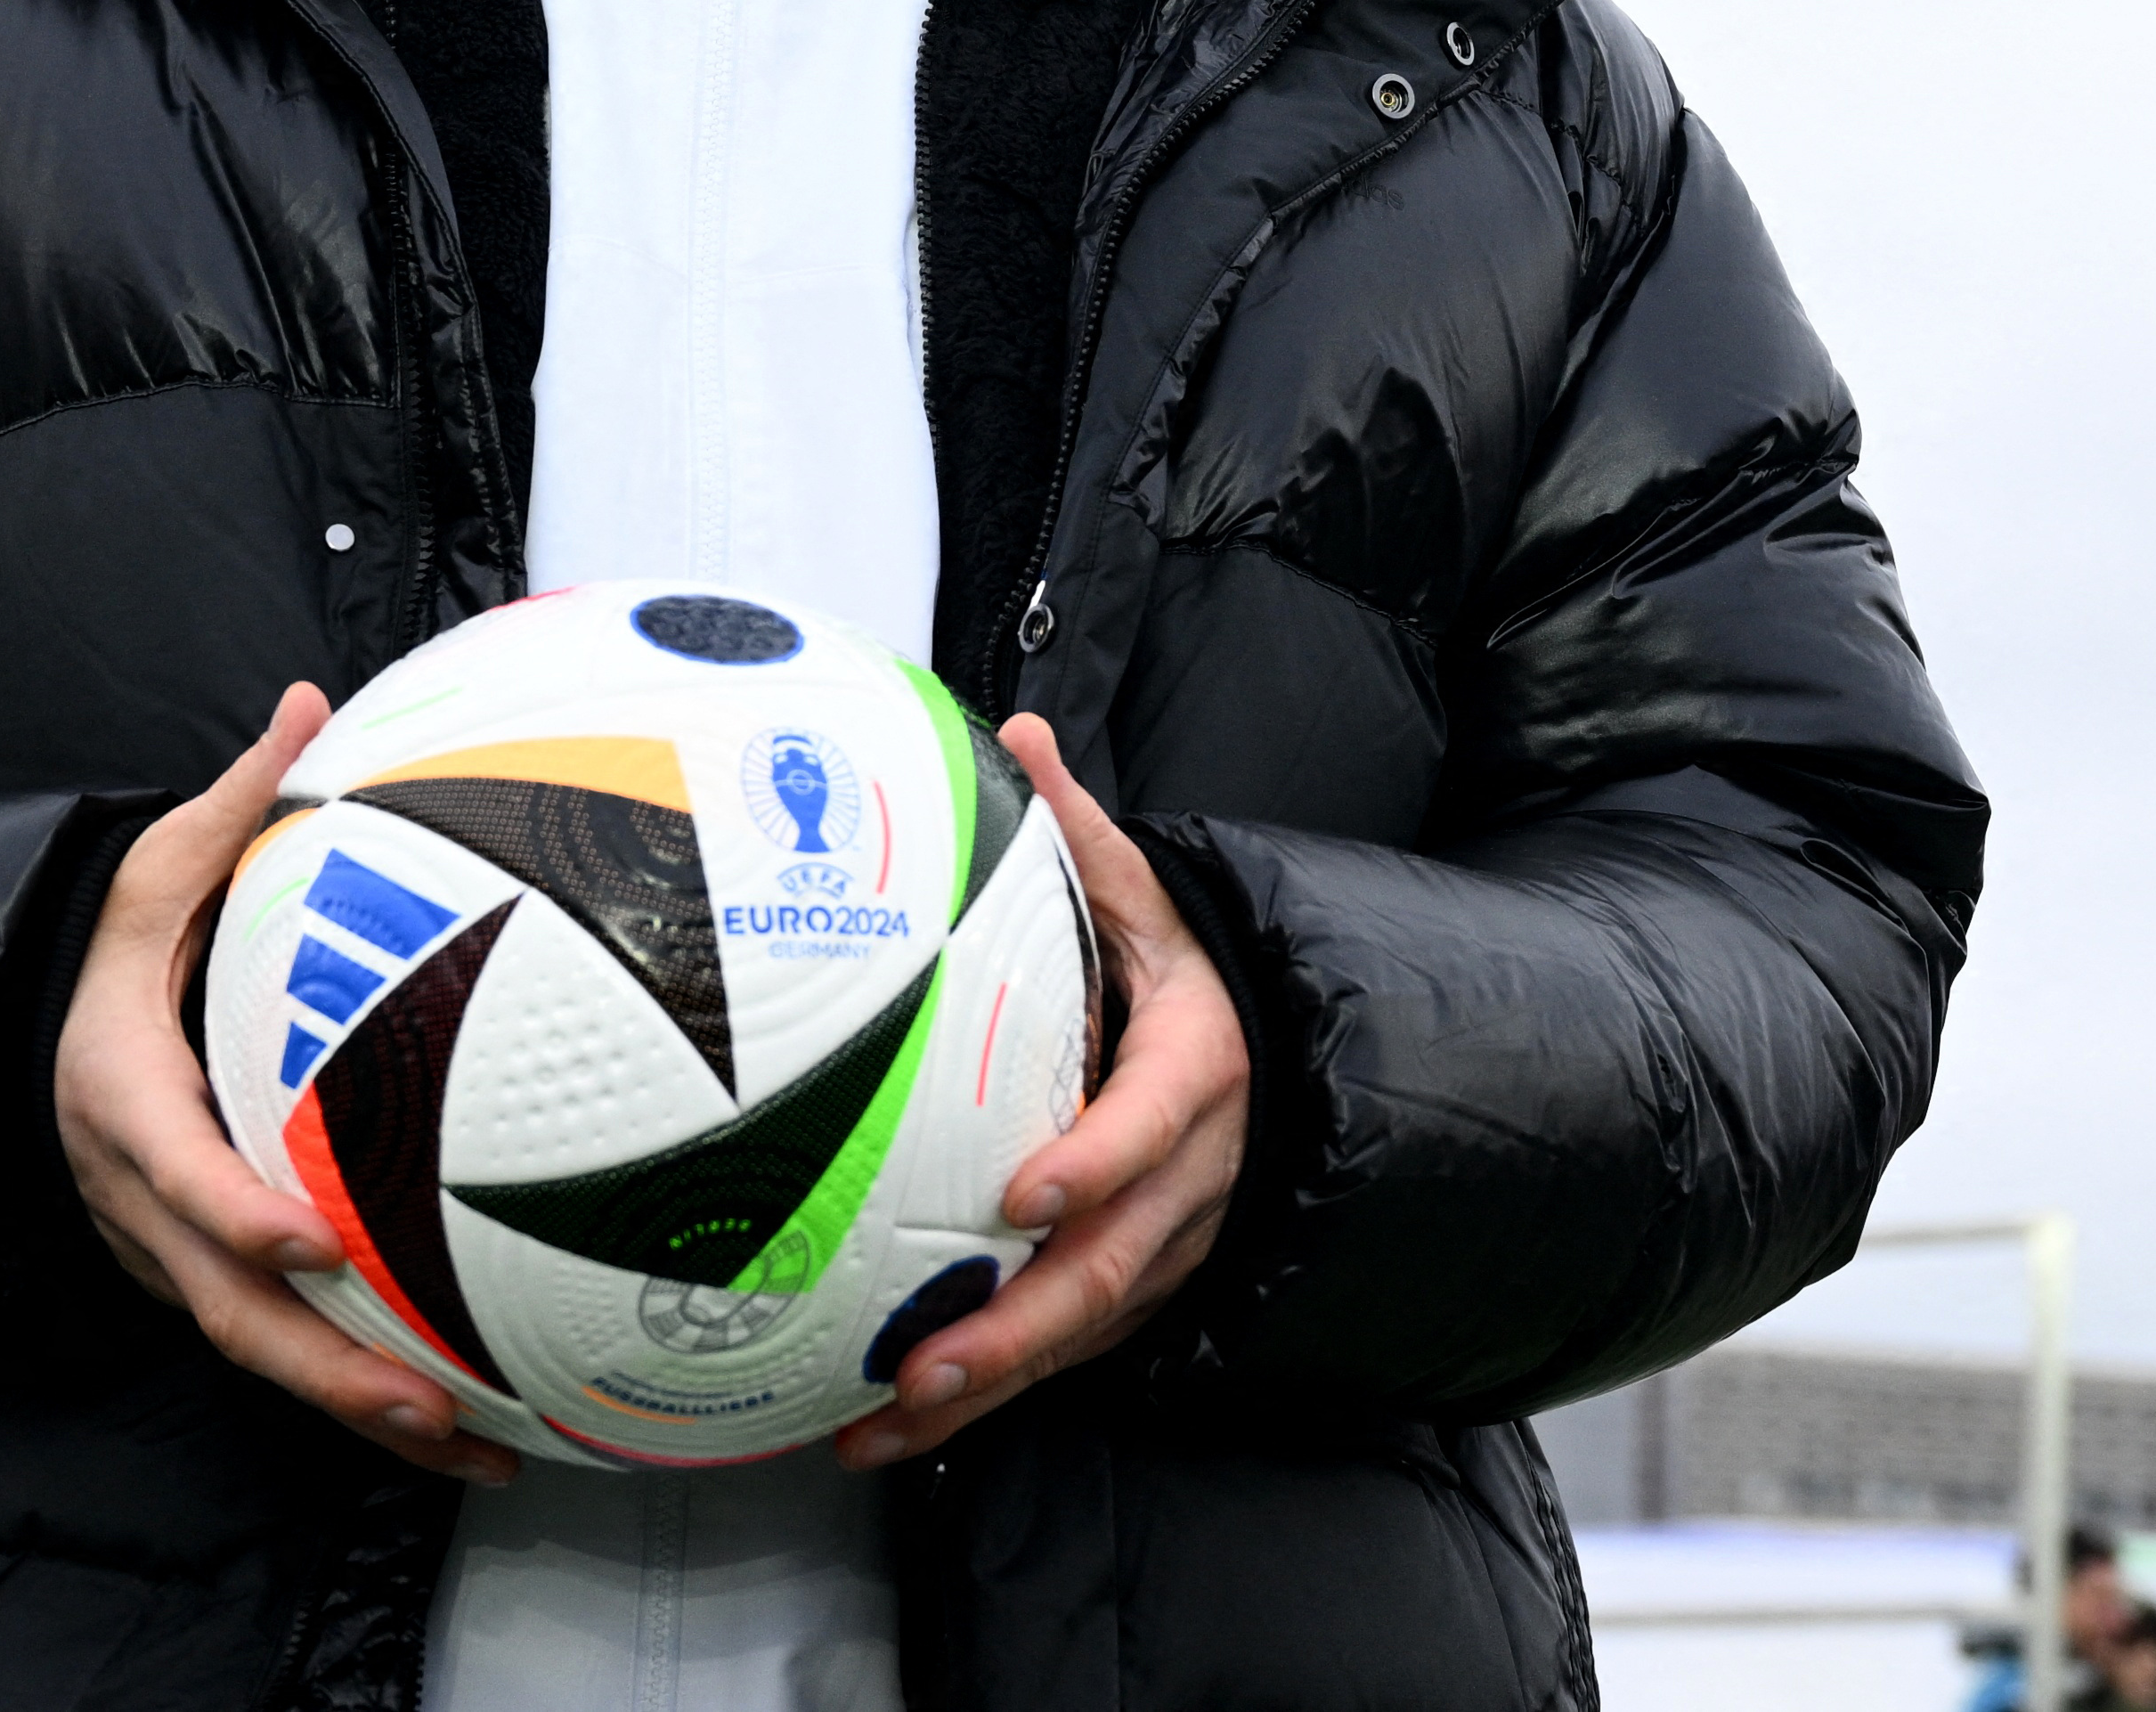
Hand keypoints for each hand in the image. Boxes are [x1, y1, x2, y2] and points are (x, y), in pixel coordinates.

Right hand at [53, 682, 518, 1483]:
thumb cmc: (112, 939)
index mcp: (123, 1096)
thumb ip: (234, 799)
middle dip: (324, 1369)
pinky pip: (275, 1342)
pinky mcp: (199, 1274)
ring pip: (256, 1349)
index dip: (239, 1216)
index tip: (317, 1238)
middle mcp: (138, 1198)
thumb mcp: (155, 865)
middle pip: (225, 1307)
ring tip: (476, 1448)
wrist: (33, 1022)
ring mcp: (165, 1251)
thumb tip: (306, 697)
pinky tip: (460, 1422)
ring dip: (359, 1409)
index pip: (176, 1171)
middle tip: (424, 1402)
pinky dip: (357, 1391)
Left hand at [833, 711, 1248, 1467]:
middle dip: (1018, 1328)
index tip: (1027, 1192)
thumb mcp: (1150, 893)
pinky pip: (1066, 1350)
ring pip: (1084, 1330)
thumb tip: (1019, 732)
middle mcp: (1191, 1175)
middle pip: (1112, 1265)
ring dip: (988, 1385)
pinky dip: (988, 1396)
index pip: (1152, 1123)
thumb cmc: (1185, 973)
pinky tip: (895, 1423)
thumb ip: (1080, 831)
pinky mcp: (1136, 1288)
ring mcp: (1167, 1245)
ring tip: (887, 1420)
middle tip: (925, 1363)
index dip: (1097, 1162)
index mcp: (1195, 1069)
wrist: (1268, 1052)